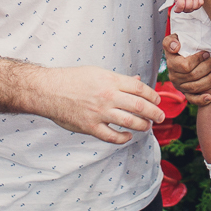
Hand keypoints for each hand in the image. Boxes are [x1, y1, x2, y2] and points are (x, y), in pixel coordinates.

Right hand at [35, 66, 164, 144]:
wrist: (48, 90)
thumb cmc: (73, 79)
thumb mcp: (97, 72)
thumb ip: (119, 79)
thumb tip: (138, 81)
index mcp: (110, 80)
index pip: (140, 88)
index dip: (153, 95)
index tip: (158, 100)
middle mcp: (108, 96)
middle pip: (139, 106)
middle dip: (154, 112)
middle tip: (161, 117)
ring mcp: (99, 113)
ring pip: (130, 122)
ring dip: (143, 125)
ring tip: (147, 126)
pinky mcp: (90, 127)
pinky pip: (112, 136)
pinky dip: (123, 138)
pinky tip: (128, 136)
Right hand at [163, 33, 210, 105]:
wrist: (181, 55)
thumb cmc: (181, 45)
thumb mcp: (173, 39)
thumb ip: (171, 41)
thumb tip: (176, 47)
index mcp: (171, 63)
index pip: (185, 65)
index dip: (197, 60)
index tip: (207, 53)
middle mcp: (174, 76)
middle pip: (192, 76)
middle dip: (208, 67)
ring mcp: (180, 86)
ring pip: (195, 87)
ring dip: (209, 81)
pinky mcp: (186, 93)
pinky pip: (192, 99)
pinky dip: (201, 100)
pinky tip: (210, 97)